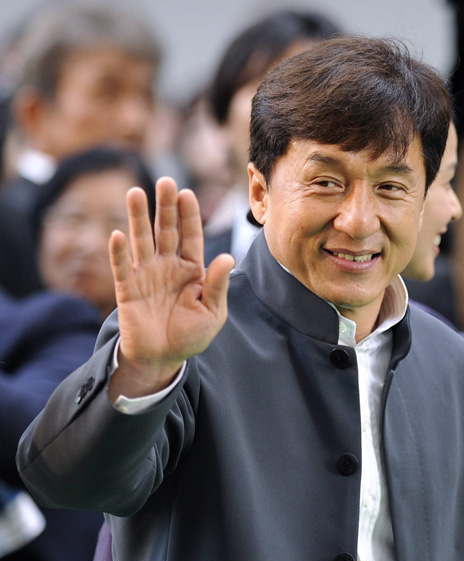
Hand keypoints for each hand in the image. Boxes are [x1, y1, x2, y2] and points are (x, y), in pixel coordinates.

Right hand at [108, 177, 233, 398]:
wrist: (162, 358)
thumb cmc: (190, 335)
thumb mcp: (212, 312)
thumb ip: (217, 285)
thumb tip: (227, 258)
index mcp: (192, 270)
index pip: (192, 237)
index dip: (189, 216)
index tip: (188, 194)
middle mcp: (168, 266)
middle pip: (166, 231)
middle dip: (165, 207)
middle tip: (166, 181)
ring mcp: (146, 274)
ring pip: (142, 240)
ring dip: (138, 218)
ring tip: (135, 193)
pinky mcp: (127, 288)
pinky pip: (122, 266)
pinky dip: (119, 252)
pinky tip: (118, 234)